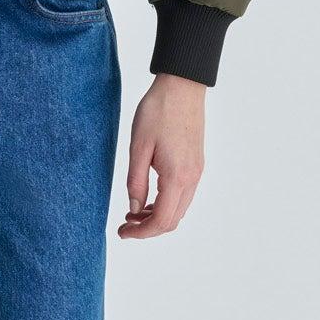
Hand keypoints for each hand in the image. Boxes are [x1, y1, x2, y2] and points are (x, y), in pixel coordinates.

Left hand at [119, 73, 205, 236]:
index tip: (122, 232)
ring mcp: (197, 172)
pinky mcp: (197, 164)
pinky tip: (149, 196)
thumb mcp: (138, 148)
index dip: (141, 233)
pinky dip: (166, 204)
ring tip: (133, 211)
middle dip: (148, 229)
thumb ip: (136, 182)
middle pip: (172, 220)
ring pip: (179, 210)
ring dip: (157, 217)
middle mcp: (192, 179)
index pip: (161, 220)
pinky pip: (183, 195)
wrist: (182, 86)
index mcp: (177, 177)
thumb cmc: (157, 112)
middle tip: (124, 223)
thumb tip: (134, 210)